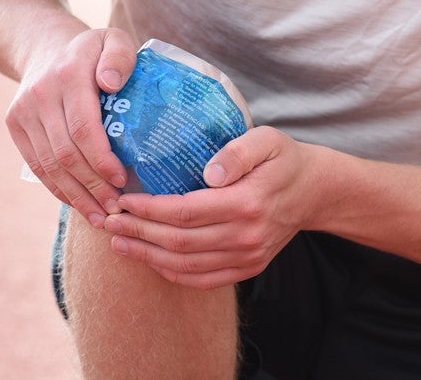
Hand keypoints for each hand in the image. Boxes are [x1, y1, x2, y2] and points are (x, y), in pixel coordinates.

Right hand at [5, 28, 135, 217]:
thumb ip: (120, 57)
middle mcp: (40, 96)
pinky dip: (58, 189)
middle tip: (117, 208)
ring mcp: (23, 112)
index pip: (83, 127)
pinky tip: (79, 204)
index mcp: (68, 76)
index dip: (101, 159)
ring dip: (76, 196)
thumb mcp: (112, 39)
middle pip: (66, 153)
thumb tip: (111, 83)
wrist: (44, 45)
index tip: (122, 180)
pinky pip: (37, 165)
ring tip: (100, 216)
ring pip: (49, 165)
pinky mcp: (15, 125)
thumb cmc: (91, 50)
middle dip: (93, 186)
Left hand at [102, 126, 319, 288]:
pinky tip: (149, 259)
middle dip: (138, 232)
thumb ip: (238, 152)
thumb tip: (208, 172)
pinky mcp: (247, 268)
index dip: (148, 209)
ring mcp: (247, 257)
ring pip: (185, 265)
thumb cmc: (283, 159)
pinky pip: (202, 280)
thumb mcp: (267, 140)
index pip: (185, 212)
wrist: (314, 192)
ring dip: (146, 255)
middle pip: (179, 242)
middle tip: (107, 221)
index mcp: (247, 203)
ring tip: (117, 241)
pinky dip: (171, 273)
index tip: (122, 199)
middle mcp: (246, 236)